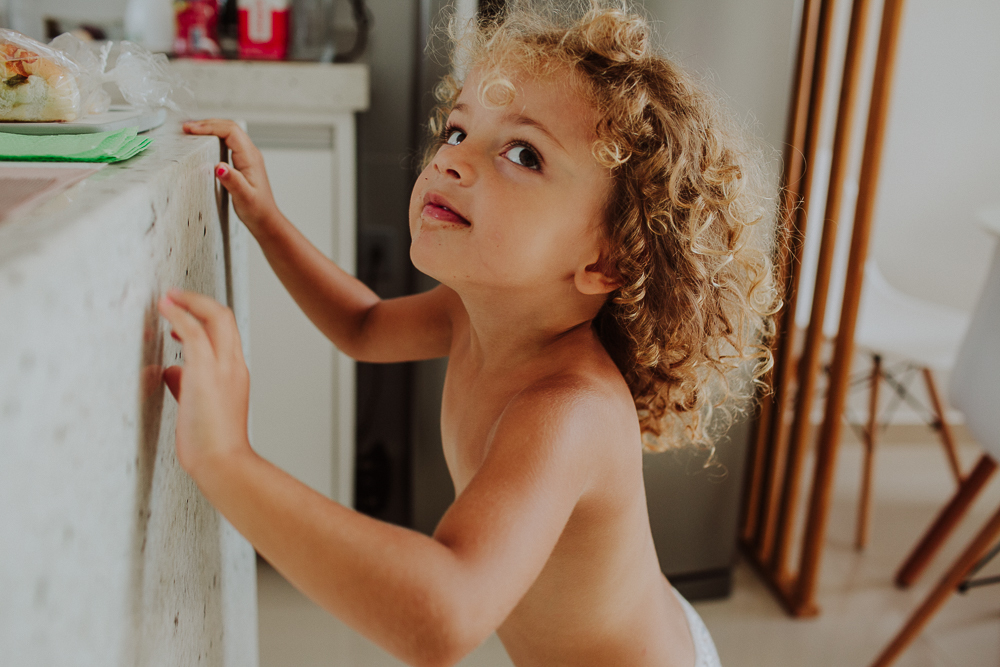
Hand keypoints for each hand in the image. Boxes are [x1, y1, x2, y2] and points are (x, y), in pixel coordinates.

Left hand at [158, 288, 251, 478]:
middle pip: (224, 317)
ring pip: (213, 318)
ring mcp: (222, 367)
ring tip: (167, 298)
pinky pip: (192, 332)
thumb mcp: (196, 407)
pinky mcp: (205, 372)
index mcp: (235, 373)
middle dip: (197, 301)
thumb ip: (186, 385)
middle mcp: (233, 365)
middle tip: (174, 295)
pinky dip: (178, 315)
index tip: (185, 311)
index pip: (226, 332)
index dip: (205, 316)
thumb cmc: (211, 443)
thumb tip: (171, 371)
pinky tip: (164, 308)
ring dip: (187, 302)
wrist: (223, 462)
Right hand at [183, 119, 279, 234]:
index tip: (191, 130)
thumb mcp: (244, 197)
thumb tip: (219, 167)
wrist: (266, 220)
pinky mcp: (243, 162)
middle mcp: (250, 154)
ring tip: (191, 130)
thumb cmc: (257, 210)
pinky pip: (228, 141)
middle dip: (207, 124)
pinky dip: (214, 136)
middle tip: (186, 128)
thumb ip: (232, 181)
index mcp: (251, 158)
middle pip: (229, 127)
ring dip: (210, 128)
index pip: (230, 131)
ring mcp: (247, 157)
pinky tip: (203, 140)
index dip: (209, 126)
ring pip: (228, 132)